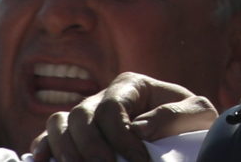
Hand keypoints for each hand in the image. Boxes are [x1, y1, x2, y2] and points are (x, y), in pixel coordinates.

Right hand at [30, 75, 214, 161]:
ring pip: (60, 122)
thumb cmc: (189, 119)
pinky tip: (43, 161)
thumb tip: (137, 129)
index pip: (113, 108)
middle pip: (82, 115)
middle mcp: (102, 96)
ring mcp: (85, 114)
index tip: (139, 161)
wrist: (182, 130)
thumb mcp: (197, 112)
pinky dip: (44, 146)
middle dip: (91, 146)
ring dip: (65, 148)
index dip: (120, 137)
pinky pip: (48, 135)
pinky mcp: (74, 134)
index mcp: (131, 85)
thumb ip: (174, 115)